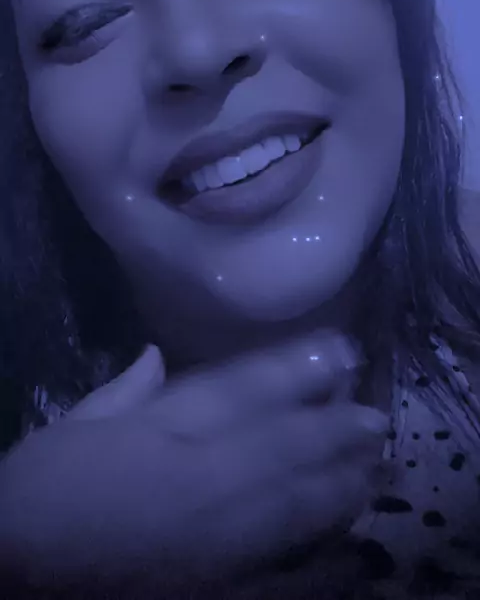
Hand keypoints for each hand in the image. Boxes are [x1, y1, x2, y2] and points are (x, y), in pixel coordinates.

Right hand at [0, 333, 387, 595]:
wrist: (18, 584)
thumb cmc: (35, 501)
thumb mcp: (68, 431)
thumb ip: (121, 394)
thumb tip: (157, 357)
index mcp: (160, 437)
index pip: (242, 394)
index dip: (296, 369)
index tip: (339, 349)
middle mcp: (198, 483)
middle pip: (282, 447)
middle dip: (336, 426)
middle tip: (378, 412)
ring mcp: (213, 542)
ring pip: (293, 504)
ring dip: (340, 479)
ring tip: (375, 460)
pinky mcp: (216, 587)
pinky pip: (281, 567)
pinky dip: (320, 548)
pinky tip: (346, 531)